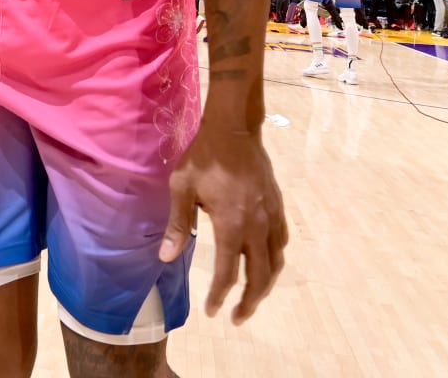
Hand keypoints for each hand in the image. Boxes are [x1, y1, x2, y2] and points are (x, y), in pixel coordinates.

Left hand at [161, 126, 287, 323]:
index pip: (227, 272)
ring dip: (265, 284)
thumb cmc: (203, 157)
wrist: (234, 129)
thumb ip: (178, 225)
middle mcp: (256, 227)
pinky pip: (282, 242)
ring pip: (275, 262)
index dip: (219, 295)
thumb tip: (166, 258)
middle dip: (249, 302)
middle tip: (237, 318)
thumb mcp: (182, 188)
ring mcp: (271, 217)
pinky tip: (266, 263)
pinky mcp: (278, 206)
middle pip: (259, 276)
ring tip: (253, 298)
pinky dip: (275, 260)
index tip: (212, 312)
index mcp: (231, 225)